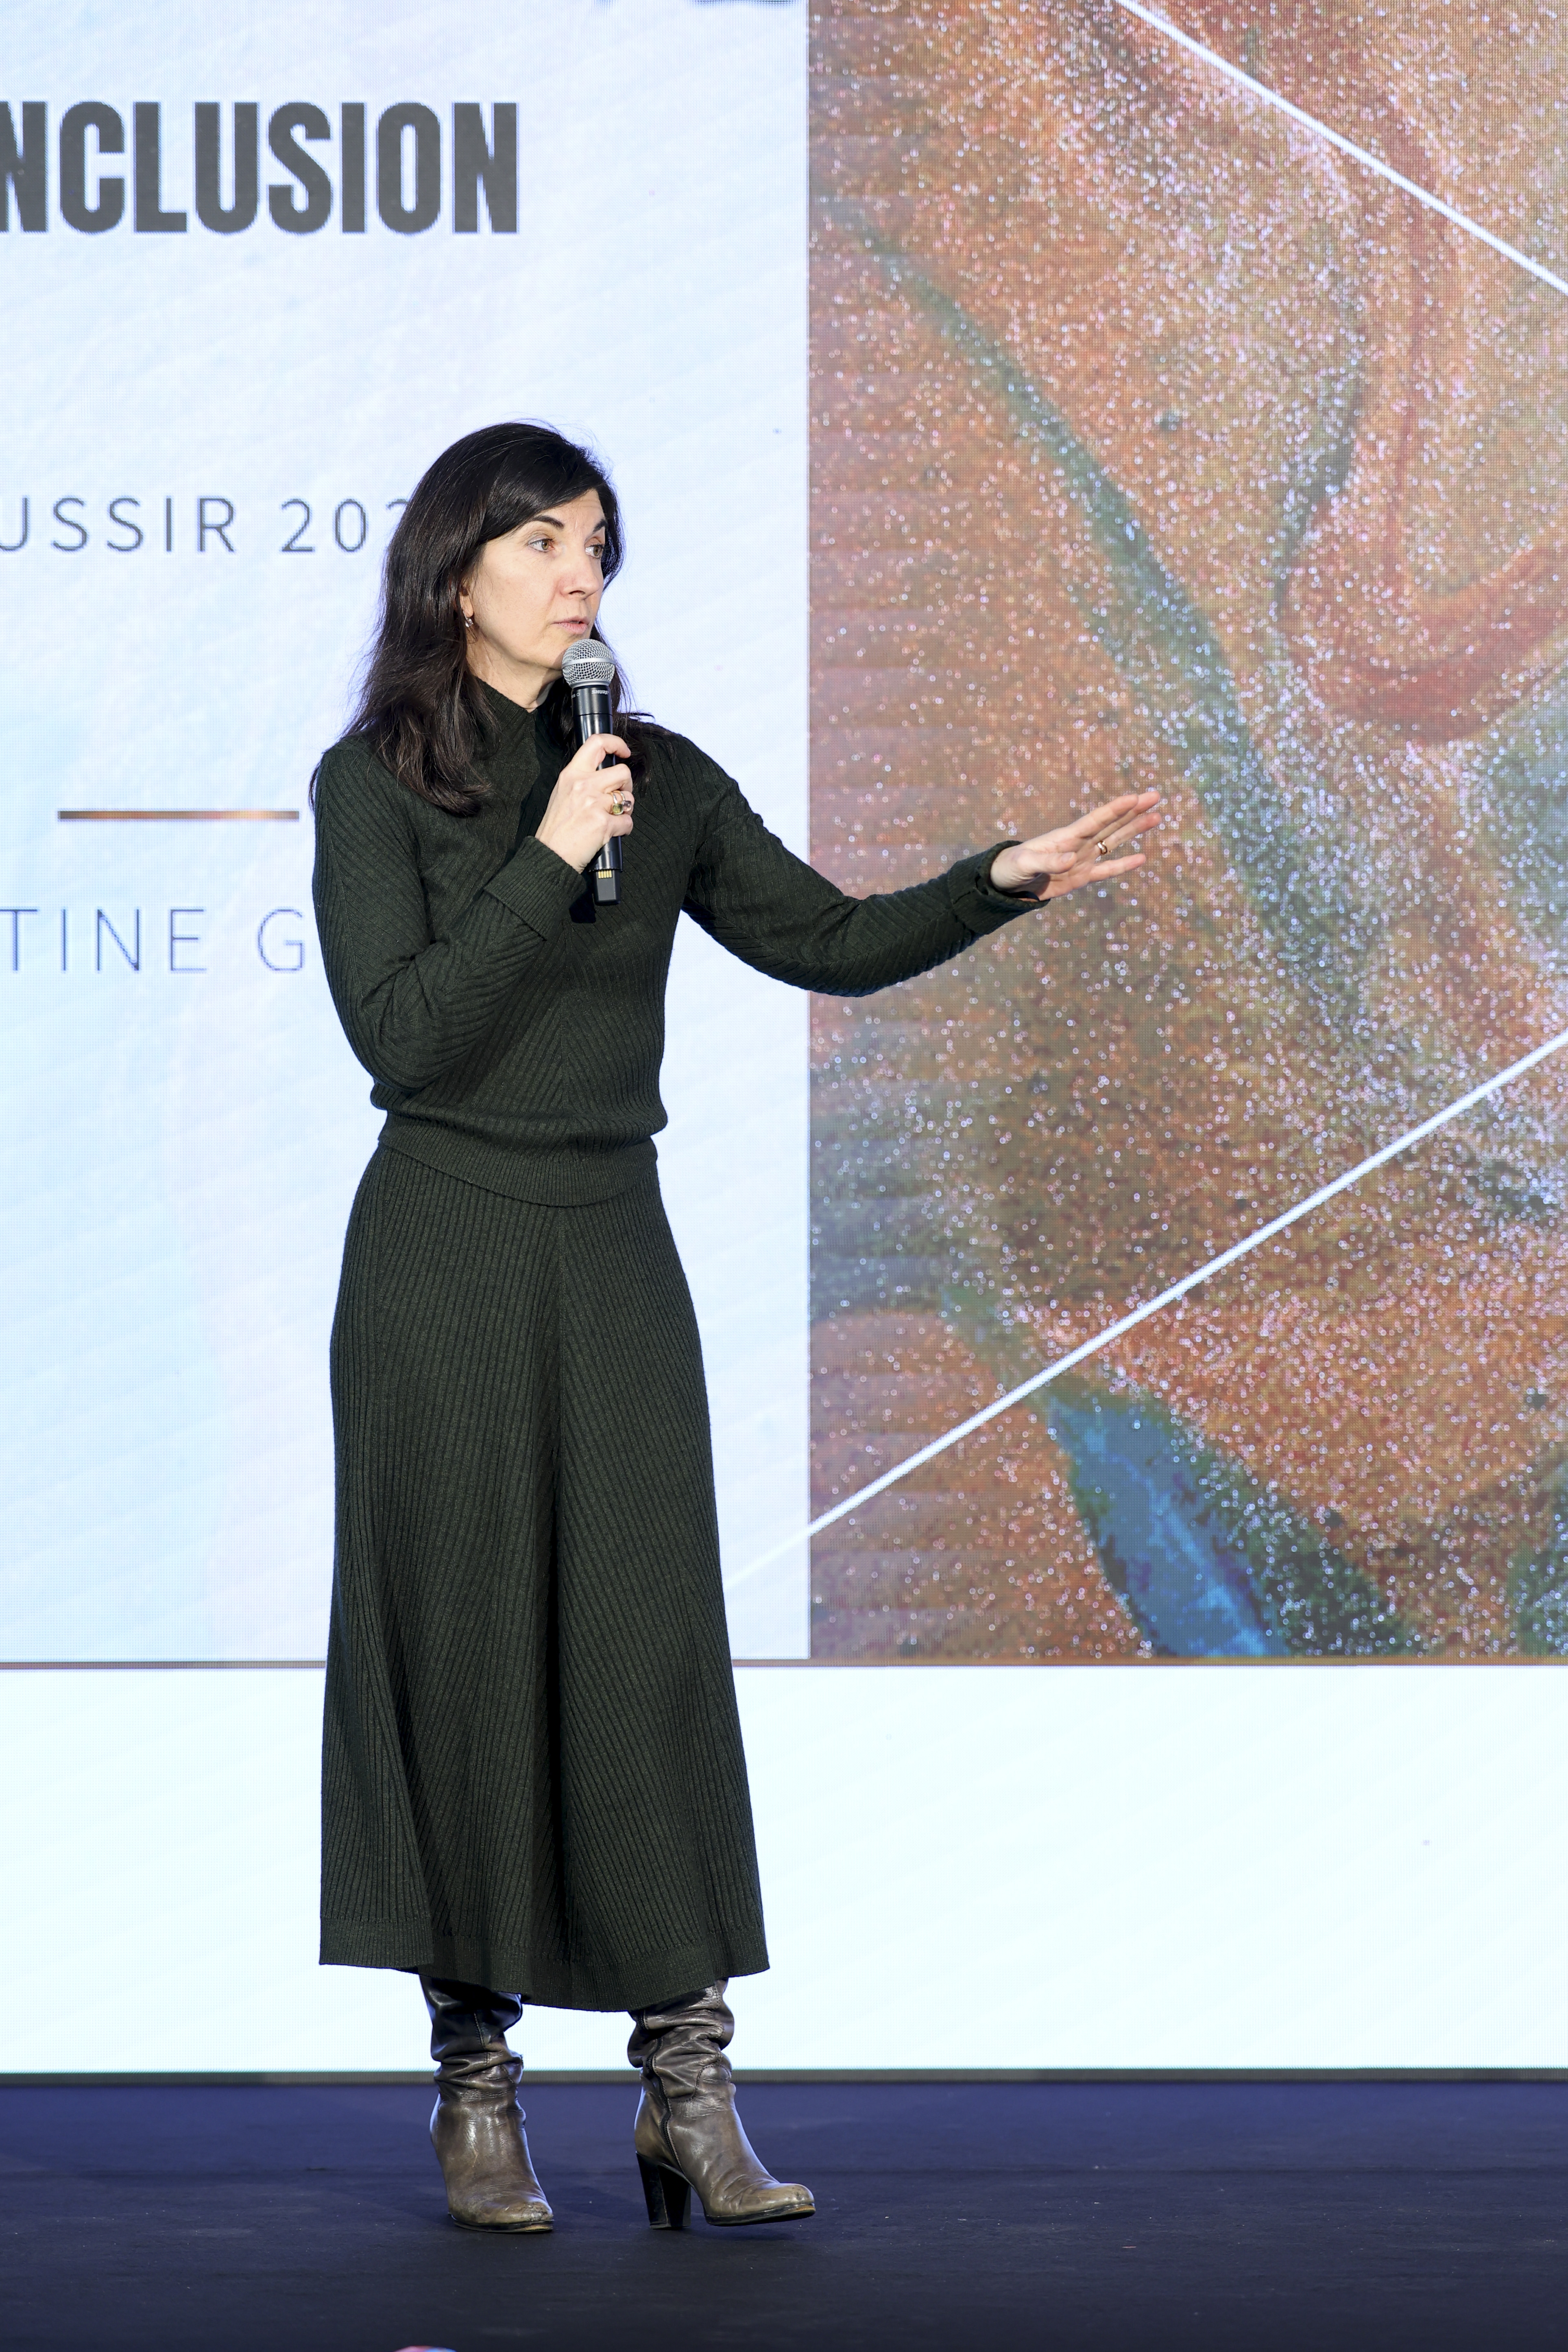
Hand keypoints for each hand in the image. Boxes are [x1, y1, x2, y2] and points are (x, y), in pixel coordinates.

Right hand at [534, 735, 633, 873]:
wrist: (550, 855)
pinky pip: (628, 822)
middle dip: (627, 785)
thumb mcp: (562, 793)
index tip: (624, 752)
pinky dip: (624, 829)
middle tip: (619, 796)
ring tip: (613, 817)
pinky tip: (612, 832)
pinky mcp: (603, 823)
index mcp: (571, 774)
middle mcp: (583, 785)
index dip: (616, 743)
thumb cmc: (556, 828)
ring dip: (626, 809)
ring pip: (629, 798)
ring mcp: (594, 804)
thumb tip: (604, 775)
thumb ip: (581, 780)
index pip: (596, 743)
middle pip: (623, 772)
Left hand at [988, 790, 1161, 899]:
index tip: (1135, 797)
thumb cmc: (1011, 867)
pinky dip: (1123, 865)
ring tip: (1155, 817)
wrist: (1005, 883)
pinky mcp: (1081, 876)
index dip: (1115, 809)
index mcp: (1065, 837)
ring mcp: (1082, 859)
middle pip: (1111, 825)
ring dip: (1134, 830)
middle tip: (1155, 796)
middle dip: (1133, 811)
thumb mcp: (1025, 864)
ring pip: (1113, 841)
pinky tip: (1142, 857)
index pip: (1095, 820)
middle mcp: (1078, 844)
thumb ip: (1047, 861)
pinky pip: (1106, 870)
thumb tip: (1071, 859)